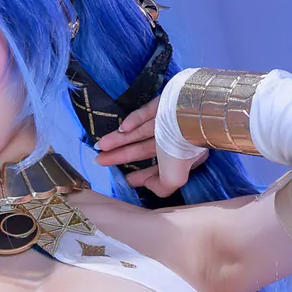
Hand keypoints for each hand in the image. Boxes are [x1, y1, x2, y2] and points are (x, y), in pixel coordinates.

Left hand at [94, 96, 208, 198]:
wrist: (191, 118)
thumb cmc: (181, 151)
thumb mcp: (173, 179)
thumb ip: (161, 187)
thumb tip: (148, 185)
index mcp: (181, 156)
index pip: (158, 167)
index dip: (142, 174)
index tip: (127, 179)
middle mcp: (174, 139)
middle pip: (143, 149)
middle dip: (121, 156)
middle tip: (100, 161)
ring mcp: (167, 121)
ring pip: (139, 131)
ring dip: (119, 139)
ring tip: (100, 146)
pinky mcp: (162, 104)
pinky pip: (145, 112)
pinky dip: (134, 120)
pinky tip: (121, 128)